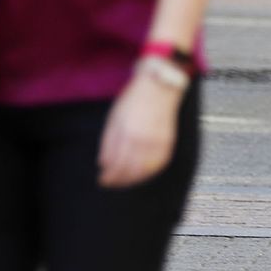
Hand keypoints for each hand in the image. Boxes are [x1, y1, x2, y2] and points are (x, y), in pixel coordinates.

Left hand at [98, 70, 180, 187]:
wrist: (160, 86)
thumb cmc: (135, 99)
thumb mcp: (114, 118)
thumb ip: (108, 142)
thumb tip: (103, 163)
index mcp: (125, 134)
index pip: (115, 164)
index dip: (108, 175)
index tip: (103, 180)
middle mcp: (141, 141)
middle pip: (128, 170)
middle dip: (118, 180)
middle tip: (110, 184)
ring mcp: (156, 142)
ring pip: (144, 171)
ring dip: (132, 179)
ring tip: (124, 182)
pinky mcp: (168, 142)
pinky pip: (159, 164)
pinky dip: (149, 173)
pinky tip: (142, 174)